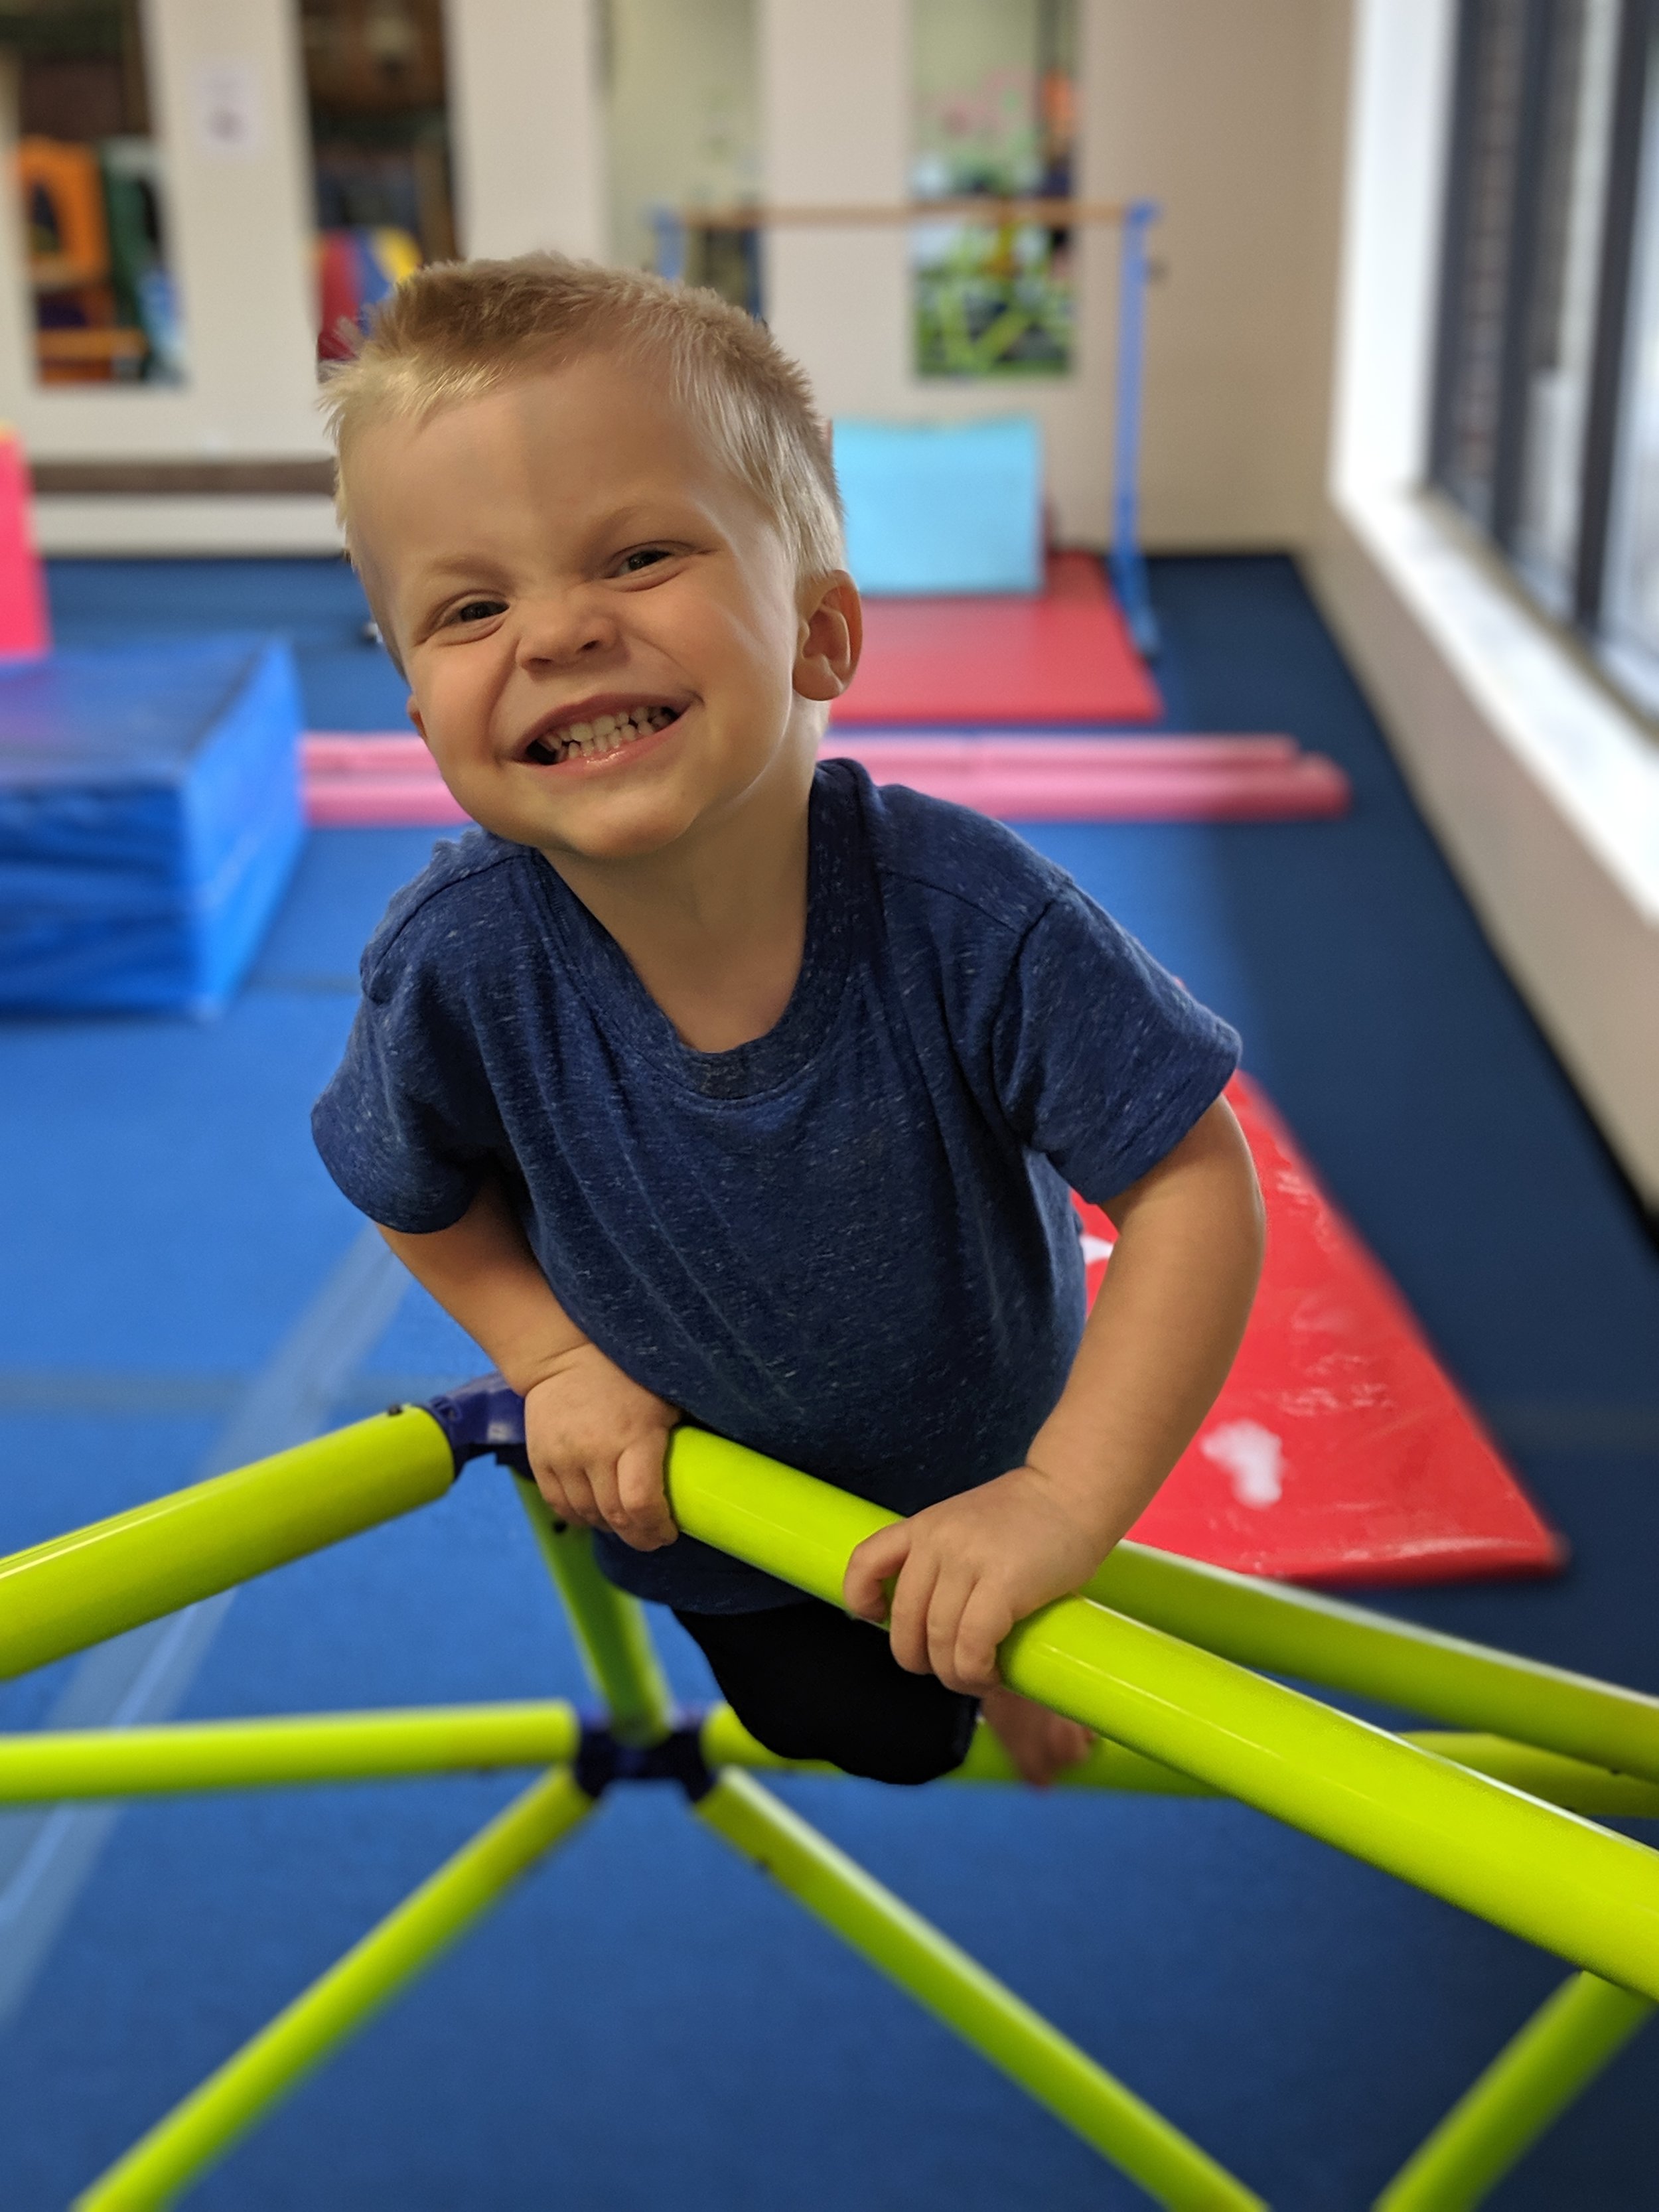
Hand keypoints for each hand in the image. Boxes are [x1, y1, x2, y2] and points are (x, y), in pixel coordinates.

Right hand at [522, 1343, 678, 1550]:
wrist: (565, 1355)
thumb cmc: (627, 1378)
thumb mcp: (665, 1402)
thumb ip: (678, 1440)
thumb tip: (708, 1477)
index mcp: (634, 1436)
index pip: (641, 1503)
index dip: (656, 1528)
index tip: (668, 1533)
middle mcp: (596, 1451)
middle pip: (615, 1516)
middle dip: (637, 1536)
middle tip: (651, 1537)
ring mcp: (564, 1457)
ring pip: (587, 1514)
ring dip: (608, 1527)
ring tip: (624, 1523)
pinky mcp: (540, 1460)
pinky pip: (559, 1505)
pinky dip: (579, 1517)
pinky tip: (595, 1513)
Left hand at [841, 1464, 1106, 1694]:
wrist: (1076, 1490)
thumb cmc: (1031, 1517)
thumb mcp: (968, 1524)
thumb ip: (945, 1559)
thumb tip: (932, 1623)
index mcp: (924, 1527)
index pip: (865, 1562)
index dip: (861, 1599)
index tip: (876, 1619)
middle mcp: (937, 1542)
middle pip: (904, 1622)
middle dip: (920, 1660)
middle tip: (949, 1668)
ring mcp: (967, 1561)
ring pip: (938, 1641)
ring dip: (955, 1674)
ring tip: (978, 1677)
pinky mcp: (1002, 1583)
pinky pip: (972, 1645)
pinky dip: (977, 1671)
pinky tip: (993, 1673)